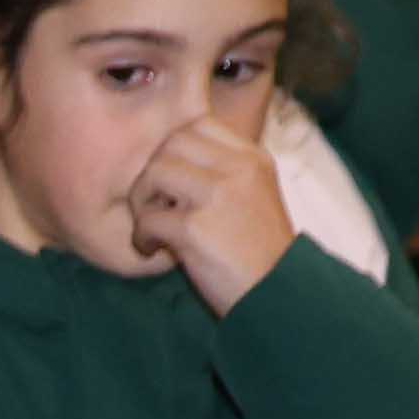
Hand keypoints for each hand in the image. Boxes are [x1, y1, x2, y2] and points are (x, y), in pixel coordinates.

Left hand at [130, 117, 294, 313]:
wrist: (277, 294)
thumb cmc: (258, 252)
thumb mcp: (254, 196)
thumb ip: (224, 173)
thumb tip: (173, 160)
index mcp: (253, 158)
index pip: (198, 124)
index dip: (172, 150)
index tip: (171, 182)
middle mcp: (238, 168)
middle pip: (170, 144)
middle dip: (151, 173)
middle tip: (153, 205)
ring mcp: (217, 195)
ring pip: (154, 172)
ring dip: (141, 202)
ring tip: (152, 228)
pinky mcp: (195, 229)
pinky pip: (148, 219)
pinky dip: (141, 237)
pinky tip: (152, 250)